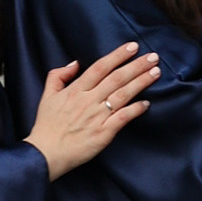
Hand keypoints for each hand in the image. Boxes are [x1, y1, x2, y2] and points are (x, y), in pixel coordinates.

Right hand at [28, 43, 160, 180]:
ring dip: (141, 82)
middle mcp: (88, 101)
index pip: (100, 67)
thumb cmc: (47, 125)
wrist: (46, 153)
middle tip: (153, 57)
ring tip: (155, 73)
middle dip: (136, 66)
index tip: (132, 47)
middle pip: (116, 78)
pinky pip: (122, 118)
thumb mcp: (47, 95)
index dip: (117, 56)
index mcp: (75, 90)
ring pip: (123, 95)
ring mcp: (97, 117)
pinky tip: (146, 103)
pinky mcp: (103, 133)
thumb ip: (58, 75)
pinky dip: (135, 109)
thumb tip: (75, 63)